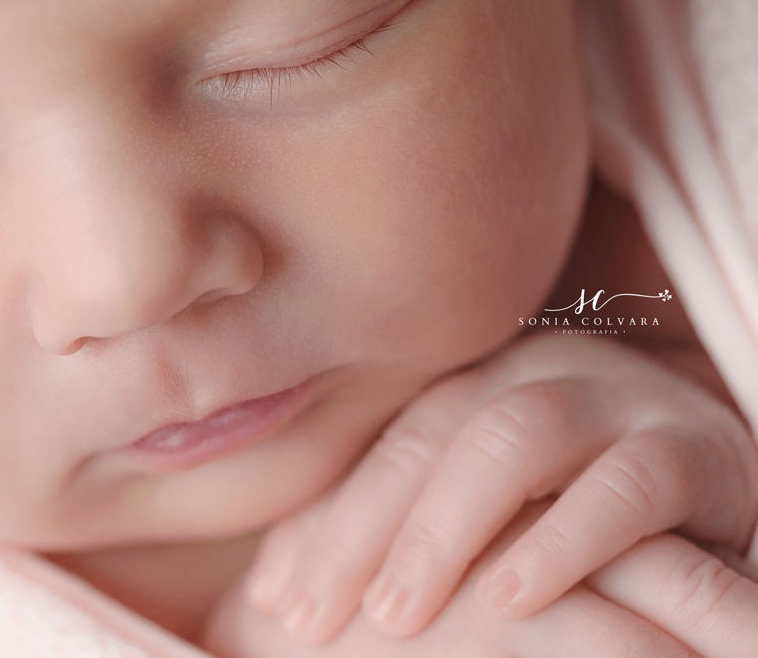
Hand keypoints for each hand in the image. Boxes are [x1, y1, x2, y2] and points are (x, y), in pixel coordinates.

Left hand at [243, 333, 757, 642]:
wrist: (721, 494)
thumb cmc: (578, 516)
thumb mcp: (480, 521)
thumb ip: (389, 533)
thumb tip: (271, 586)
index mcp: (482, 377)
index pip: (386, 441)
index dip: (327, 519)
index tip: (279, 598)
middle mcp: (541, 367)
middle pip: (432, 432)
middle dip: (363, 528)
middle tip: (314, 617)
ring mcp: (621, 394)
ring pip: (516, 436)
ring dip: (446, 529)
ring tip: (396, 616)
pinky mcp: (696, 446)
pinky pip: (628, 483)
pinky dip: (563, 542)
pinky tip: (510, 600)